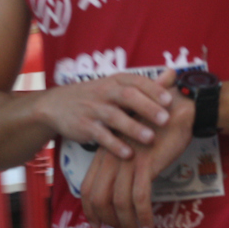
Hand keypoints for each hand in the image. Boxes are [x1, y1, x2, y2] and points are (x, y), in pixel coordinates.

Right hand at [36, 72, 172, 159]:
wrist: (56, 105)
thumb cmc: (95, 96)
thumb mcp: (114, 84)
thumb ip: (143, 84)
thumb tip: (173, 73)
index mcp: (116, 80)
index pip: (136, 81)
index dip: (153, 90)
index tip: (169, 101)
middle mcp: (105, 92)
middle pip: (127, 96)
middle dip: (147, 107)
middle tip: (165, 119)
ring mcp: (93, 109)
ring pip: (115, 117)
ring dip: (133, 128)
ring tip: (150, 138)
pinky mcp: (84, 126)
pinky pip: (100, 135)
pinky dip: (114, 145)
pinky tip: (128, 153)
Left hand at [79, 70, 193, 227]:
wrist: (175, 109)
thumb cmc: (156, 127)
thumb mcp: (132, 145)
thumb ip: (123, 165)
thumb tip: (120, 190)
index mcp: (105, 153)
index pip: (87, 187)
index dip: (90, 210)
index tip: (98, 224)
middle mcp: (112, 158)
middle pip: (98, 198)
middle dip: (107, 220)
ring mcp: (128, 161)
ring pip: (119, 202)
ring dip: (127, 223)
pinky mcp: (146, 164)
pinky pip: (140, 199)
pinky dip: (143, 216)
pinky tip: (150, 225)